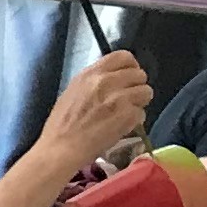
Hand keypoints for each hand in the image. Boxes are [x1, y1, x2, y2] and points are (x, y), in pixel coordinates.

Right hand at [41, 49, 152, 170]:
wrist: (60, 150)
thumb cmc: (61, 125)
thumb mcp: (73, 92)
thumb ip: (94, 82)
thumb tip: (114, 78)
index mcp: (90, 74)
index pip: (123, 56)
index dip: (130, 67)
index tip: (127, 78)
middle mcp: (105, 82)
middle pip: (140, 74)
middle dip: (136, 87)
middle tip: (126, 100)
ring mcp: (118, 98)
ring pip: (146, 92)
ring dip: (138, 103)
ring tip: (124, 114)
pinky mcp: (127, 116)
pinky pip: (142, 113)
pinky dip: (134, 121)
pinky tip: (120, 127)